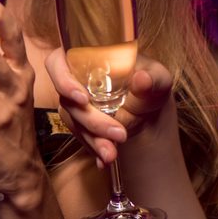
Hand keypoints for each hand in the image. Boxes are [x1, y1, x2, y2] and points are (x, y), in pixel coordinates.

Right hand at [45, 49, 173, 165]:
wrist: (150, 110)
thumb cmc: (151, 83)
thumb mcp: (158, 78)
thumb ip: (152, 78)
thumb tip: (141, 79)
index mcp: (88, 58)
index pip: (58, 61)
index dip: (62, 79)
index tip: (82, 99)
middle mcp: (76, 79)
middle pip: (68, 100)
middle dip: (91, 121)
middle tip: (119, 133)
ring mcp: (76, 104)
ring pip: (73, 122)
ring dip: (92, 139)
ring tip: (112, 153)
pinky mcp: (81, 124)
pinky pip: (81, 137)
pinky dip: (94, 149)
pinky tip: (105, 160)